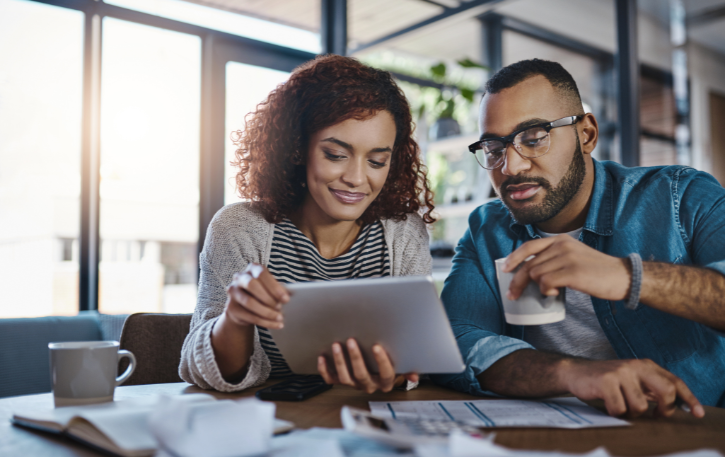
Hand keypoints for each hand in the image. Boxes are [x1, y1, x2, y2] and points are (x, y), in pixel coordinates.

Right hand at [223, 263, 289, 329]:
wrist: (244, 306)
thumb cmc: (262, 293)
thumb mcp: (271, 288)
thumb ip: (279, 289)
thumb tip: (292, 294)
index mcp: (252, 269)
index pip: (262, 274)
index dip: (274, 286)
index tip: (286, 299)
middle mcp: (240, 277)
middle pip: (252, 285)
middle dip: (268, 298)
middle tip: (281, 307)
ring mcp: (233, 292)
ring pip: (249, 303)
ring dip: (267, 312)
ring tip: (280, 318)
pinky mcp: (230, 308)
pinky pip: (249, 316)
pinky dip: (265, 322)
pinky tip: (275, 325)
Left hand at [317, 338, 418, 392]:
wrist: (376, 373)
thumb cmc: (388, 365)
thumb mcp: (401, 366)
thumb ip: (408, 368)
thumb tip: (415, 374)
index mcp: (385, 381)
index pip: (386, 374)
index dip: (381, 361)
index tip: (377, 347)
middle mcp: (369, 384)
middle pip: (362, 375)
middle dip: (355, 358)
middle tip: (351, 341)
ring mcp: (354, 384)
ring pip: (345, 378)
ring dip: (339, 361)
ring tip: (336, 345)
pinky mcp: (340, 381)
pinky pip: (331, 379)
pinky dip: (324, 370)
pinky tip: (322, 357)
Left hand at [503, 234, 630, 300]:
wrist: (623, 276)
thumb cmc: (597, 271)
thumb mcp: (573, 256)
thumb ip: (554, 258)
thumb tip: (531, 272)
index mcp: (561, 239)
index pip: (529, 246)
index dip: (514, 258)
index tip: (505, 269)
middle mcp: (562, 245)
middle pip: (529, 264)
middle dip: (518, 281)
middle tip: (513, 295)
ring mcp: (567, 257)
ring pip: (536, 274)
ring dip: (539, 287)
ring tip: (551, 292)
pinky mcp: (572, 272)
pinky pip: (546, 283)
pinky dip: (547, 291)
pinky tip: (556, 294)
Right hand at [560, 358, 704, 417]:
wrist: (575, 372)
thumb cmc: (606, 380)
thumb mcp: (632, 380)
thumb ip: (652, 389)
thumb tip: (678, 404)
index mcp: (645, 365)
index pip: (674, 381)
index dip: (688, 398)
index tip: (698, 412)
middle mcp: (635, 366)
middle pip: (665, 391)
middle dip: (664, 410)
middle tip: (656, 416)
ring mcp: (620, 373)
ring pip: (641, 406)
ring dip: (631, 414)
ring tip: (622, 407)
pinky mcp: (606, 381)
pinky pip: (620, 409)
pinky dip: (615, 413)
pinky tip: (608, 405)